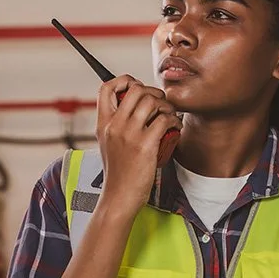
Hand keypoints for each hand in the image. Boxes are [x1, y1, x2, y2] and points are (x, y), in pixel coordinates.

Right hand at [95, 75, 181, 216]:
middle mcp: (114, 125)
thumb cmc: (118, 172)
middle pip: (136, 89)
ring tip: (170, 115)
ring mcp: (129, 135)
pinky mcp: (145, 146)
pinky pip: (164, 120)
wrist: (118, 197)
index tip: (138, 87)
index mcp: (103, 123)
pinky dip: (174, 120)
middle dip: (153, 91)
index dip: (124, 80)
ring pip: (152, 101)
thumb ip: (116, 124)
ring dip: (167, 105)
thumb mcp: (108, 143)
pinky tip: (175, 127)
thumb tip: (132, 106)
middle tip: (161, 103)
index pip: (106, 87)